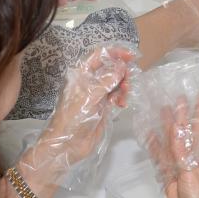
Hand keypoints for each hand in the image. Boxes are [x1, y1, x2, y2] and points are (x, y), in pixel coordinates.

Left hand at [29, 46, 135, 172]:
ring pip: (115, 83)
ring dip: (123, 85)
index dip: (115, 52)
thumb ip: (107, 80)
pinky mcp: (102, 107)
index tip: (131, 55)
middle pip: (109, 68)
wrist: (67, 145)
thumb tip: (122, 66)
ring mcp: (96, 95)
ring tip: (126, 93)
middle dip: (122, 70)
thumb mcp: (90, 96)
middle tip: (130, 78)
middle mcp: (89, 82)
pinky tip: (122, 105)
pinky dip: (121, 98)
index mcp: (80, 74)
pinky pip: (116, 97)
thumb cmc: (73, 117)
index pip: (99, 55)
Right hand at [157, 100, 198, 197]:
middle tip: (171, 96)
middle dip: (177, 115)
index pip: (198, 126)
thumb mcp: (193, 173)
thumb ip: (181, 150)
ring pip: (170, 145)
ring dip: (164, 130)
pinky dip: (155, 150)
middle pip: (182, 133)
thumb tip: (175, 125)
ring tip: (157, 112)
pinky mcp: (171, 182)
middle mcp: (191, 159)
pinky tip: (150, 140)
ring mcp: (180, 170)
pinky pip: (161, 162)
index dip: (198, 110)